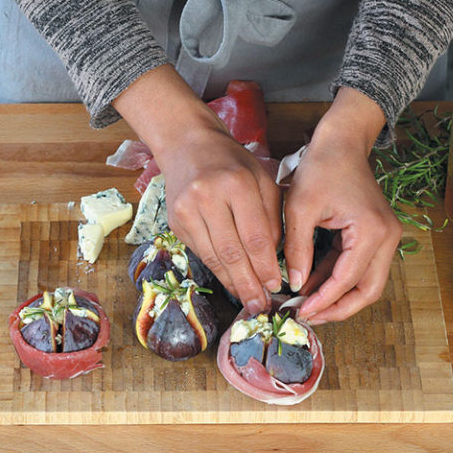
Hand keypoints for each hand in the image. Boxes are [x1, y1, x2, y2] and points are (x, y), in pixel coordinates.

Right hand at [113, 64, 281, 313]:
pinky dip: (218, 271)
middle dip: (250, 284)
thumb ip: (271, 216)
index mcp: (236, 183)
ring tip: (249, 302)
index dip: (266, 266)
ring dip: (233, 284)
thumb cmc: (233, 162)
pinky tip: (231, 283)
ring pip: (213, 257)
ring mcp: (186, 210)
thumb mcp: (262, 179)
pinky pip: (200, 253)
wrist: (188, 145)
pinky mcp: (175, 222)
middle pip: (232, 252)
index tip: (277, 285)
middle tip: (263, 307)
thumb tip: (276, 258)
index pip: (255, 235)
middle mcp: (207, 197)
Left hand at [283, 87, 401, 323]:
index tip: (300, 311)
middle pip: (369, 291)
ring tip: (307, 302)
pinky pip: (360, 266)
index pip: (348, 280)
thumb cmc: (322, 167)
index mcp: (372, 231)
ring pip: (367, 282)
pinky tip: (313, 282)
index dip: (324, 300)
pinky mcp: (377, 234)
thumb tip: (293, 285)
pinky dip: (338, 277)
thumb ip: (297, 249)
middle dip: (339, 308)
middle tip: (309, 316)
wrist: (341, 142)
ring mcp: (386, 237)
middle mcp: (388, 238)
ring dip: (338, 295)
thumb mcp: (300, 208)